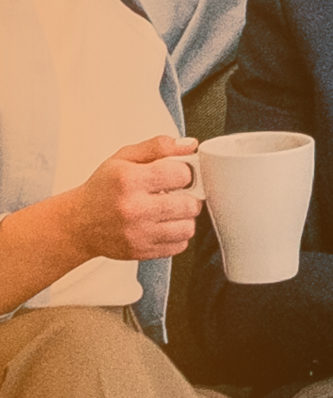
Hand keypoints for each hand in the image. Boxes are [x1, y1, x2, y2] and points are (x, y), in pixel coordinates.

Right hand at [65, 136, 202, 261]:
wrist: (78, 223)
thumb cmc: (103, 189)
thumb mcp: (124, 158)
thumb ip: (159, 147)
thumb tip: (190, 146)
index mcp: (129, 180)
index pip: (181, 174)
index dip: (184, 172)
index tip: (177, 175)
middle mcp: (133, 209)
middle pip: (189, 204)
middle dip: (189, 196)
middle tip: (176, 194)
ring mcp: (137, 233)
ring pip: (188, 227)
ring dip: (184, 217)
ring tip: (170, 210)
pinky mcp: (141, 251)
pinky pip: (180, 245)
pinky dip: (177, 235)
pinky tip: (163, 225)